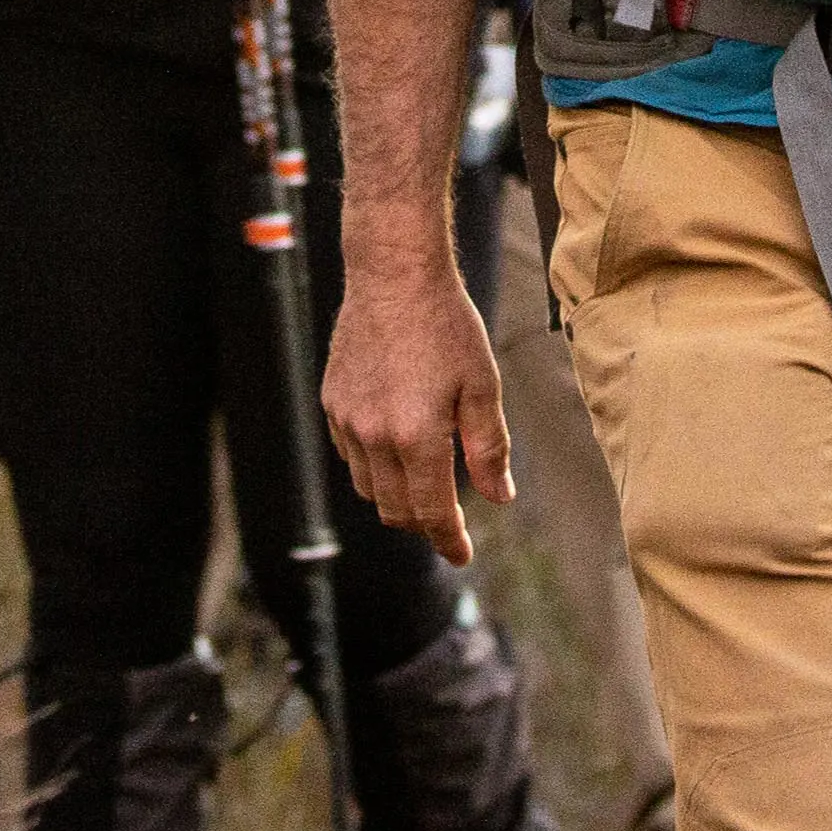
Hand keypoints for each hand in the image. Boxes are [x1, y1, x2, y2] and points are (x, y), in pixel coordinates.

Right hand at [322, 245, 512, 568]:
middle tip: (449, 521)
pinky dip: (373, 466)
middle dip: (424, 524)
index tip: (461, 556)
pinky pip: (350, 455)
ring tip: (424, 482)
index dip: (448, 540)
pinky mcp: (332, 402)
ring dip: (397, 497)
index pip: (432, 512)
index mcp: (418, 436)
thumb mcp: (483, 385)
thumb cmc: (447, 325)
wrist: (393, 275)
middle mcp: (375, 435)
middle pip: (396, 510)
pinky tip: (395, 447)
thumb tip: (499, 497)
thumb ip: (489, 448)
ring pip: (369, 488)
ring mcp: (348, 420)